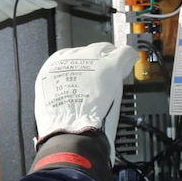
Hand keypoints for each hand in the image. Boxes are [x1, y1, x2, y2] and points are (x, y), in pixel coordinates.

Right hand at [33, 43, 136, 162]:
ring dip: (112, 59)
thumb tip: (68, 89)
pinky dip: (128, 57)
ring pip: (107, 51)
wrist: (71, 129)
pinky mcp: (111, 67)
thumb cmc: (60, 121)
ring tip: (117, 68)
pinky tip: (131, 59)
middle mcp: (73, 57)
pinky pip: (124, 54)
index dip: (83, 63)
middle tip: (103, 72)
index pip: (72, 55)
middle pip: (90, 51)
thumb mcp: (50, 99)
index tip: (88, 69)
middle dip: (98, 59)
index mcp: (54, 64)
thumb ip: (60, 87)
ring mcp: (93, 61)